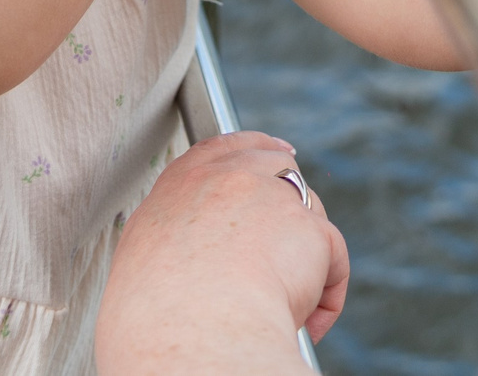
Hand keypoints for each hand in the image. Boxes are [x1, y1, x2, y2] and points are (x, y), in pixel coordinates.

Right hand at [96, 132, 349, 375]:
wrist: (189, 329)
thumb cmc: (156, 314)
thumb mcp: (145, 256)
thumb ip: (177, 237)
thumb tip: (197, 262)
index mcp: (182, 184)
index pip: (225, 149)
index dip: (255, 151)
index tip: (276, 153)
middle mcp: (229, 178)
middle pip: (278, 168)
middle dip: (293, 199)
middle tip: (299, 237)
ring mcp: (273, 198)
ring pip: (310, 214)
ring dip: (306, 256)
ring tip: (286, 305)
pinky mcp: (310, 229)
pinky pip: (332, 260)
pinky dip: (326, 295)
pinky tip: (309, 323)